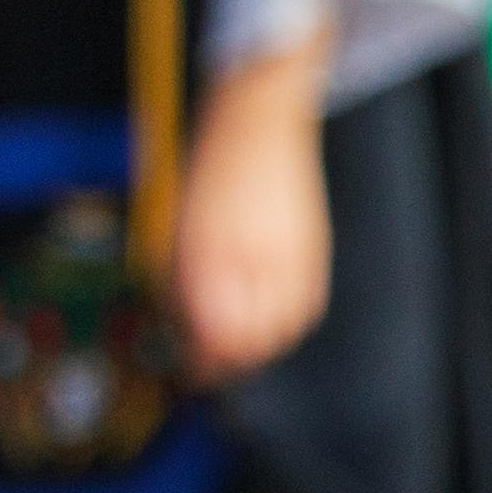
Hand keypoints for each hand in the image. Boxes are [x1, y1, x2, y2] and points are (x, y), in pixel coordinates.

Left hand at [168, 44, 333, 385]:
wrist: (258, 120)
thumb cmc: (207, 168)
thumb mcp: (177, 225)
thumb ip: (181, 280)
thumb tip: (184, 332)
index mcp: (209, 251)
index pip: (212, 335)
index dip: (200, 363)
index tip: (188, 372)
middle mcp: (252, 257)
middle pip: (249, 342)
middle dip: (227, 363)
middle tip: (209, 367)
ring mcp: (289, 253)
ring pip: (282, 331)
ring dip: (258, 347)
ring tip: (236, 347)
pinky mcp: (314, 249)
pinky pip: (305, 308)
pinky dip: (285, 323)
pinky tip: (267, 319)